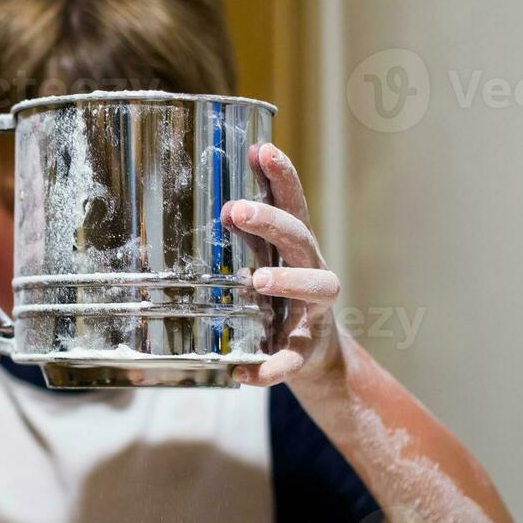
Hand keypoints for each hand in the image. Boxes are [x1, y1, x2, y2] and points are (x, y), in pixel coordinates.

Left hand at [221, 143, 343, 387]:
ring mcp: (314, 311)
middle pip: (302, 237)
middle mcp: (312, 271)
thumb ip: (242, 239)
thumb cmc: (279, 299)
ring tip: (257, 279)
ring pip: (317, 288)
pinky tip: (241, 373)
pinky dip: (271, 367)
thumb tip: (205, 205)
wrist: (314, 357)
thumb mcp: (263, 263)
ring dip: (288, 280)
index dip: (282, 177)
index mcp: (296, 249)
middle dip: (272, 221)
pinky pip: (293, 358)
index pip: (294, 205)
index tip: (263, 149)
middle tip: (235, 210)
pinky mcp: (308, 349)